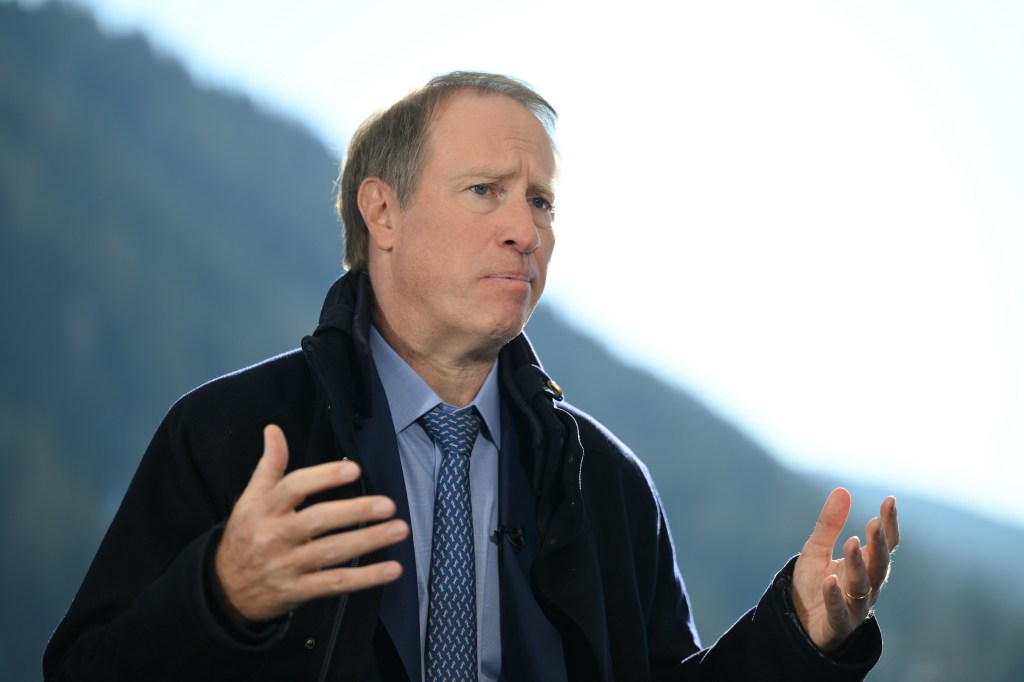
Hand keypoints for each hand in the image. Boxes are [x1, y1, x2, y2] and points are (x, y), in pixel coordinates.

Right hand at [214, 425, 409, 624]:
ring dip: (369, 541)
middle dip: (355, 511)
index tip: (354, 470)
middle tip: (388, 504)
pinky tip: (392, 569)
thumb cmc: (245, 537)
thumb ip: (268, 466)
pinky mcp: (298, 591)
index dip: (323, 477)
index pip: (293, 488)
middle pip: (318, 520)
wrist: (223, 591)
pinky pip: (335, 583)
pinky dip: (366, 578)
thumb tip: (273, 430)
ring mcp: (286, 566)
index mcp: (263, 509)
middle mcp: (274, 536)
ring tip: (399, 529)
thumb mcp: (249, 500)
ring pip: (332, 552)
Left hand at [791, 488, 898, 652]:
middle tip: (875, 523)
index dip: (889, 525)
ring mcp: (854, 607)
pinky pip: (839, 612)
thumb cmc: (813, 585)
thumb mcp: (816, 549)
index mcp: (865, 567)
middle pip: (879, 565)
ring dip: (858, 565)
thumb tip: (842, 490)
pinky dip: (835, 597)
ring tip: (852, 542)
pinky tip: (830, 580)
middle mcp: (866, 587)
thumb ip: (829, 525)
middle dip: (879, 545)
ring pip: (862, 586)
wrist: (797, 622)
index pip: (885, 545)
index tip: (889, 501)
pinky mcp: (837, 625)